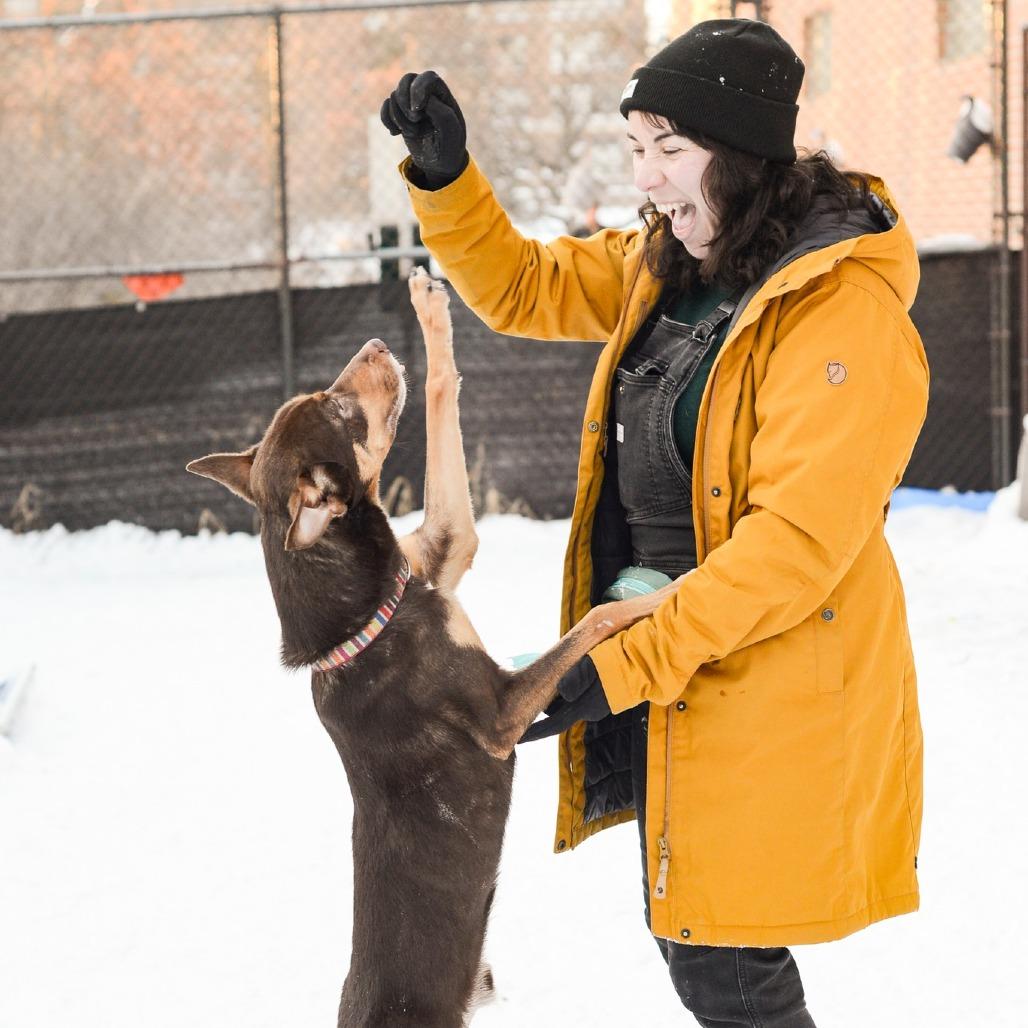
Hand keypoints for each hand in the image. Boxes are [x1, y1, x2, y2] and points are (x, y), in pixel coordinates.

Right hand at [380, 70, 468, 188]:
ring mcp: (411, 103)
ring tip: (413, 133)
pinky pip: (385, 107)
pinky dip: (387, 120)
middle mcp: (426, 94)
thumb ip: (439, 111)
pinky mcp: (400, 113)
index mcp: (442, 94)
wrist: (439, 163)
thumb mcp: (451, 131)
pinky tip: (395, 133)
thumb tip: (417, 101)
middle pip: (407, 80)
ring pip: (394, 95)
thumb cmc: (449, 145)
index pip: (428, 78)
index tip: (418, 109)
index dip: (418, 90)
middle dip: (406, 103)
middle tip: (415, 120)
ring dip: (400, 117)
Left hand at [519, 655, 610, 742]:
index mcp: (584, 707)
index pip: (553, 724)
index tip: (519, 740)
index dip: (535, 732)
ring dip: (562, 697)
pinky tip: (576, 674)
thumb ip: (575, 679)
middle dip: (547, 707)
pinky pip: (584, 696)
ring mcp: (601, 705)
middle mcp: (591, 711)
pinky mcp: (608, 697)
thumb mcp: (592, 666)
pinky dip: (575, 689)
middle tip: (529, 698)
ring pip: (572, 703)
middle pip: (560, 712)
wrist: (647, 663)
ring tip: (550, 681)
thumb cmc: (618, 662)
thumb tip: (563, 692)